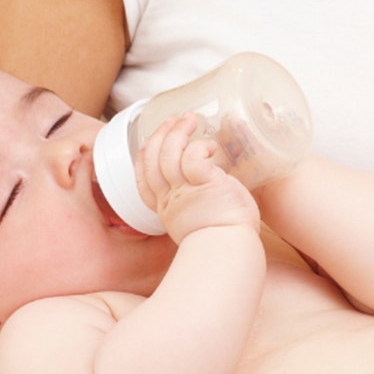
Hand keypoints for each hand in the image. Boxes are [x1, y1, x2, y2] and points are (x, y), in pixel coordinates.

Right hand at [135, 113, 259, 240]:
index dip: (143, 157)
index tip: (149, 142)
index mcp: (166, 208)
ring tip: (190, 119)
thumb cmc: (222, 240)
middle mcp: (171, 198)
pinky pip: (192, 157)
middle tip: (172, 120)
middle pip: (151, 160)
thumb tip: (203, 194)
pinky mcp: (205, 184)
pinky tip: (210, 146)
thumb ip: (193, 207)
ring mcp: (185, 191)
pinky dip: (199, 146)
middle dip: (158, 135)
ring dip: (177, 132)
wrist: (230, 253)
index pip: (143, 179)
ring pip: (168, 154)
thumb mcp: (195, 224)